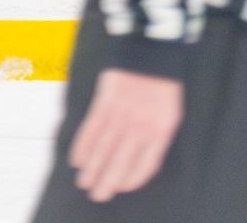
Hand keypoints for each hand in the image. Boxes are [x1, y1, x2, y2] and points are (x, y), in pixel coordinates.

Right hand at [70, 68, 184, 202]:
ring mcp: (123, 113)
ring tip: (85, 183)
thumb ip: (156, 135)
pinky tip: (77, 161)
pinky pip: (91, 131)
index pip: (148, 163)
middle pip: (122, 161)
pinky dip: (82, 148)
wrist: (153, 50)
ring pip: (103, 149)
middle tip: (98, 196)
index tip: (122, 187)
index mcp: (163, 127)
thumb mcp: (169, 110)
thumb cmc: (162, 85)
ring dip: (92, 169)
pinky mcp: (106, 102)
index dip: (133, 178)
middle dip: (108, 181)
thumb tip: (140, 164)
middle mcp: (143, 123)